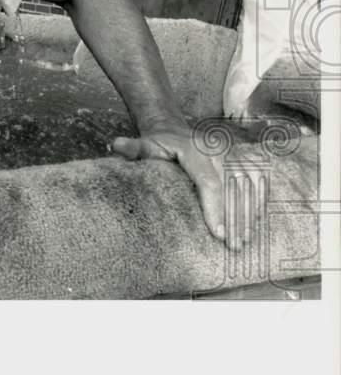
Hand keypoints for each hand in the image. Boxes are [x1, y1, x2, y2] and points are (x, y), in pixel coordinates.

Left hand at [111, 124, 254, 250]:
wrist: (172, 129)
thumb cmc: (157, 143)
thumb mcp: (144, 145)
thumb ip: (132, 148)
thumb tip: (115, 145)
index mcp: (194, 149)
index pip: (208, 182)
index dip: (215, 208)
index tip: (218, 234)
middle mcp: (217, 149)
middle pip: (232, 186)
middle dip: (235, 218)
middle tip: (235, 246)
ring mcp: (231, 152)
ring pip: (247, 183)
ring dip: (249, 212)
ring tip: (246, 239)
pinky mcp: (240, 157)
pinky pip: (256, 178)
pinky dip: (259, 199)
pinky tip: (258, 221)